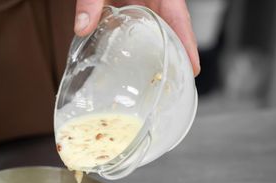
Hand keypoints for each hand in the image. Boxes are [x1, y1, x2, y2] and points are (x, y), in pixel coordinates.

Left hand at [74, 0, 199, 75]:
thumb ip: (90, 0)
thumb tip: (81, 28)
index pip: (179, 17)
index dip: (187, 43)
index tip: (194, 67)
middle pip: (172, 26)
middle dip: (177, 53)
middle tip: (178, 81)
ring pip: (158, 25)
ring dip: (160, 48)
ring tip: (160, 75)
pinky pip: (142, 20)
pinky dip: (140, 38)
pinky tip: (133, 54)